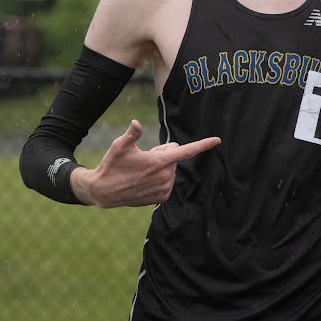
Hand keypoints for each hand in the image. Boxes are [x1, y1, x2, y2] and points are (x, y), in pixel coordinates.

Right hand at [72, 120, 219, 207]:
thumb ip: (132, 134)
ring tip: (141, 171)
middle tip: (143, 158)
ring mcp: (164, 188)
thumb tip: (137, 122)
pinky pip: (168, 182)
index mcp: (158, 162)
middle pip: (174, 157)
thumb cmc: (111, 165)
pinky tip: (144, 180)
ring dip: (160, 167)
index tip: (217, 140)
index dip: (203, 144)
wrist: (103, 191)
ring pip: (171, 169)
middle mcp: (164, 176)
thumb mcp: (119, 146)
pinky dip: (160, 179)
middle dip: (163, 154)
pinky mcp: (161, 197)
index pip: (186, 151)